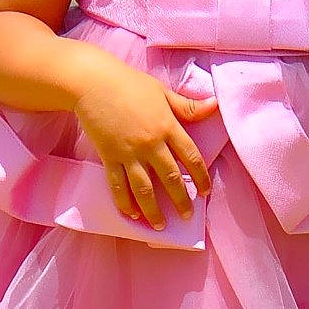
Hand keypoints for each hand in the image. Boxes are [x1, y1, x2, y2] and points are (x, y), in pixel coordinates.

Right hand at [72, 55, 216, 228]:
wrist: (93, 83)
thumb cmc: (130, 84)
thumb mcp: (162, 91)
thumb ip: (188, 105)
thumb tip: (215, 105)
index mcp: (167, 126)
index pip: (191, 156)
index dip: (200, 177)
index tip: (205, 192)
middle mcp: (150, 143)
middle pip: (170, 177)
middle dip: (180, 200)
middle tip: (186, 215)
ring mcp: (128, 152)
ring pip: (144, 188)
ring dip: (153, 209)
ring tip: (160, 225)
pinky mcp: (109, 156)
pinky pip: (117, 185)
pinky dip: (124, 202)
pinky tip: (131, 214)